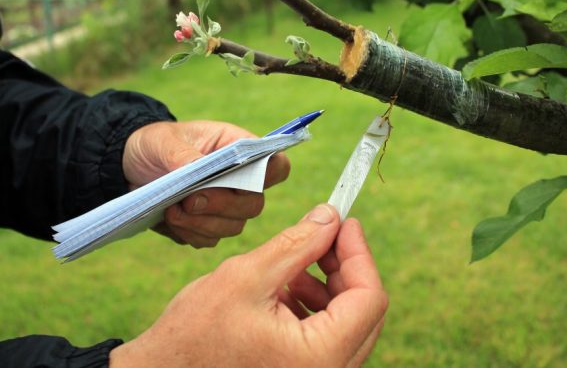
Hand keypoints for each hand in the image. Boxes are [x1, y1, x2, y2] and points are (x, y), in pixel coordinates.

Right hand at [110, 204, 387, 367]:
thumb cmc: (193, 336)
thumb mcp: (247, 277)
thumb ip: (297, 244)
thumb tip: (330, 218)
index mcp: (320, 358)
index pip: (369, 298)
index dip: (359, 253)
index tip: (344, 223)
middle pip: (364, 312)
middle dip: (345, 268)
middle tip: (322, 236)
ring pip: (347, 324)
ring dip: (329, 287)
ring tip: (294, 268)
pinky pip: (328, 339)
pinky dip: (315, 309)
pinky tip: (286, 291)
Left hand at [122, 121, 289, 247]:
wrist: (130, 166)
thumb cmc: (155, 144)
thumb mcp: (162, 141)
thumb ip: (182, 154)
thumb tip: (197, 169)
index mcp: (239, 150)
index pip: (276, 166)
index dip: (269, 175)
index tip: (239, 179)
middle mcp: (240, 182)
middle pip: (255, 204)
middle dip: (222, 206)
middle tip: (190, 199)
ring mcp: (226, 208)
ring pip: (233, 227)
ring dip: (201, 223)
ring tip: (172, 209)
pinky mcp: (207, 226)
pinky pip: (209, 240)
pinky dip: (189, 234)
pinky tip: (169, 219)